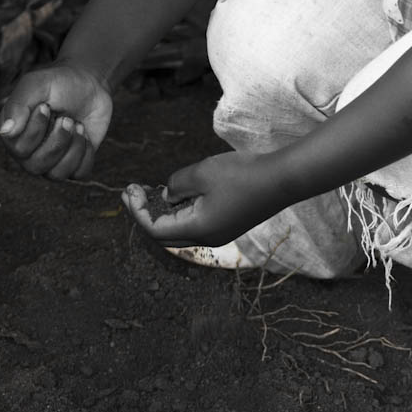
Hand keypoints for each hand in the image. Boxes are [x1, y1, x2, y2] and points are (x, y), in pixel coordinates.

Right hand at [0, 63, 112, 179]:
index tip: (46, 106)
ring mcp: (52, 161)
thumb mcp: (36, 84)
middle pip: (37, 166)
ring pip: (57, 174)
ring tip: (77, 125)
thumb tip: (5, 132)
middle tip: (67, 119)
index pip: (19, 149)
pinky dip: (86, 153)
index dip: (36, 131)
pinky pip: (79, 174)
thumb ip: (18, 105)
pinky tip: (84, 135)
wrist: (90, 85)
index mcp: (14, 134)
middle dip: (57, 141)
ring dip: (73, 147)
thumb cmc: (58, 84)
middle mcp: (29, 152)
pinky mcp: (74, 164)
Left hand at [121, 151, 294, 246]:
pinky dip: (181, 211)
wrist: (281, 179)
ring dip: (164, 212)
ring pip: (181, 230)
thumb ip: (176, 184)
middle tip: (131, 193)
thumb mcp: (201, 172)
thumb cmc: (242, 174)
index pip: (155, 229)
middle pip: (165, 236)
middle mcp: (207, 239)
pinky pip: (196, 224)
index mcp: (198, 229)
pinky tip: (178, 193)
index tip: (129, 190)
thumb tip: (167, 195)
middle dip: (145, 214)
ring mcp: (219, 234)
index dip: (137, 211)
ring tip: (152, 190)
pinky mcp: (228, 225)